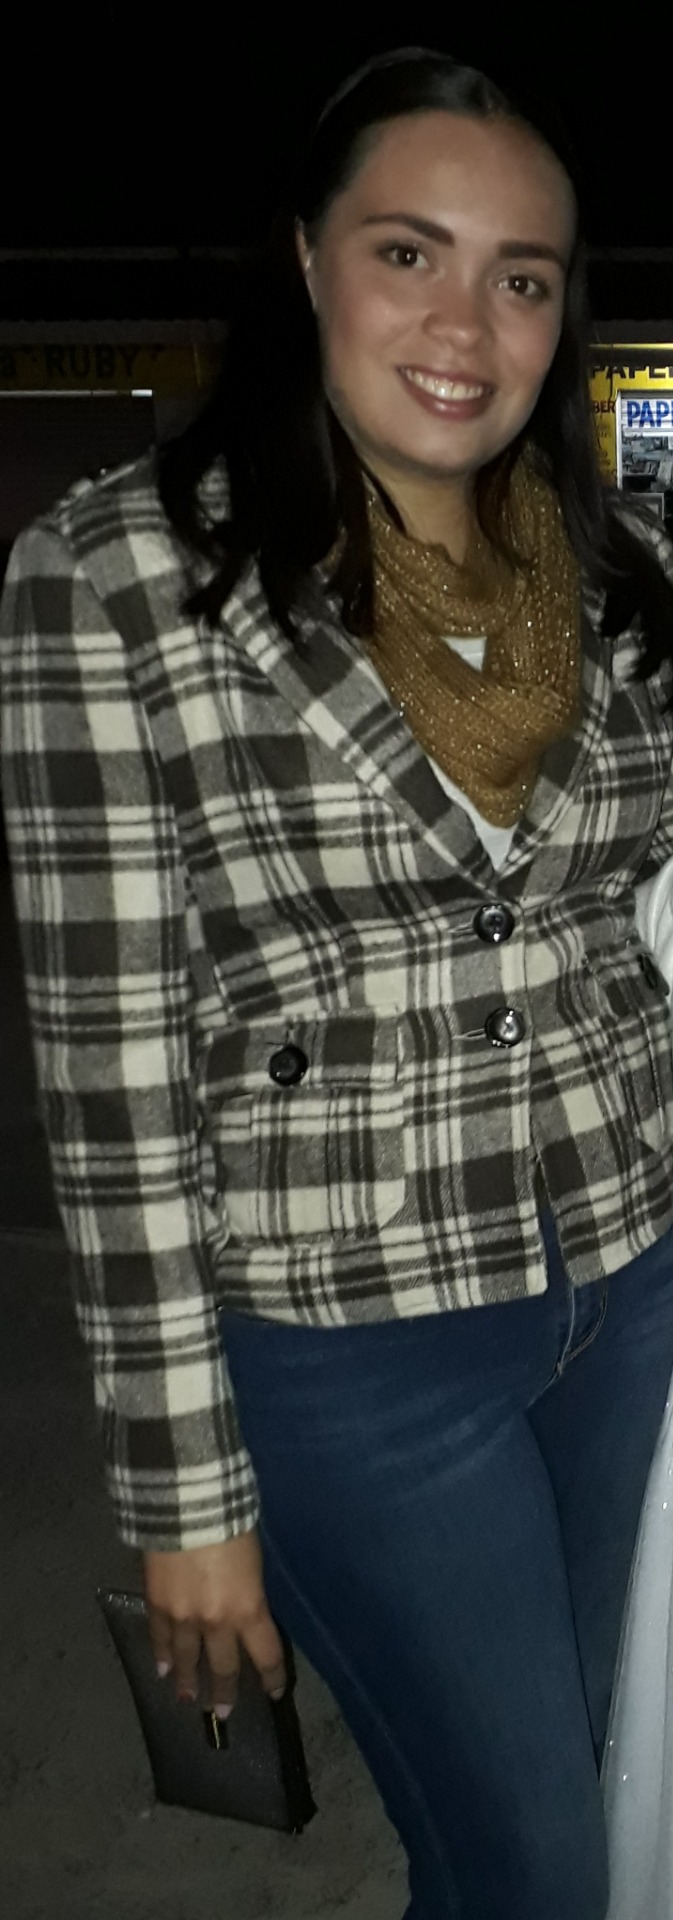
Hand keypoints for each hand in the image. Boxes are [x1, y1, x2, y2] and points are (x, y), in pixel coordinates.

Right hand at [143, 1530, 286, 1719]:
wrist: (187, 1505)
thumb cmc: (231, 1523)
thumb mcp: (253, 1561)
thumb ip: (249, 1592)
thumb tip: (242, 1607)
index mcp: (249, 1610)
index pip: (266, 1655)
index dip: (271, 1678)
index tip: (274, 1693)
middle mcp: (217, 1623)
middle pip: (223, 1667)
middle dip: (223, 1692)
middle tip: (222, 1713)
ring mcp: (184, 1618)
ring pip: (186, 1660)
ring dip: (187, 1681)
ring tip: (186, 1698)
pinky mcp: (157, 1604)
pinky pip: (159, 1638)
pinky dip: (161, 1654)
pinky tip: (161, 1668)